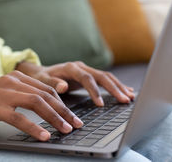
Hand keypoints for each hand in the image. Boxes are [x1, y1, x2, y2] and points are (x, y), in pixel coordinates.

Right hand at [0, 71, 82, 140]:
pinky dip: (33, 127)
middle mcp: (12, 82)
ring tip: (66, 130)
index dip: (62, 103)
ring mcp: (3, 93)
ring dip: (54, 118)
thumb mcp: (4, 94)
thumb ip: (22, 96)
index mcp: (16, 78)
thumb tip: (45, 107)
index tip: (72, 116)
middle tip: (76, 124)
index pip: (46, 88)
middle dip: (64, 111)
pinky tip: (43, 136)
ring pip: (37, 103)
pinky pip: (19, 118)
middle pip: (45, 95)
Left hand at [16, 61, 134, 106]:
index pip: (87, 78)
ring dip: (119, 87)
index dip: (95, 91)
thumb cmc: (41, 78)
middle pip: (102, 76)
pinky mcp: (90, 75)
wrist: (40, 72)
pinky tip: (127, 91)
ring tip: (130, 97)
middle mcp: (81, 67)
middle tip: (125, 100)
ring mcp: (87, 70)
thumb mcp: (42, 81)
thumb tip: (63, 87)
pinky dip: (117, 85)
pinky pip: (106, 79)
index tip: (101, 104)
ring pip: (107, 77)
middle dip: (115, 88)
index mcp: (71, 68)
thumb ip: (53, 83)